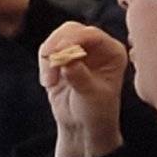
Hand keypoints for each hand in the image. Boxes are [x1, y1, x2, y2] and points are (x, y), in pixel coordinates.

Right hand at [40, 22, 128, 156]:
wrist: (82, 125)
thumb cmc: (96, 112)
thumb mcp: (91, 95)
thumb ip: (79, 75)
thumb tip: (66, 59)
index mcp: (112, 52)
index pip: (92, 34)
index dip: (73, 39)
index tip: (58, 51)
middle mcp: (96, 47)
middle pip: (71, 30)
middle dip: (57, 45)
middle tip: (49, 61)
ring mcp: (78, 50)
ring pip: (55, 39)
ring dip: (48, 58)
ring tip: (49, 82)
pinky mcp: (61, 57)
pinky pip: (46, 51)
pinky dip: (44, 65)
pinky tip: (49, 83)